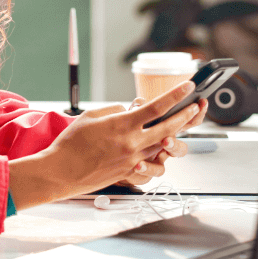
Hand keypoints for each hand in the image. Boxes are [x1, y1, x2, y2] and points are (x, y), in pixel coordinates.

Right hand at [8, 82, 207, 206]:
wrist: (62, 171)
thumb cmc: (71, 143)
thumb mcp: (91, 116)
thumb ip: (115, 111)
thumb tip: (130, 111)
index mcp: (123, 125)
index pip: (157, 107)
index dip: (176, 95)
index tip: (187, 86)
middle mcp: (132, 143)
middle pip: (169, 127)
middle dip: (186, 116)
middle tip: (195, 107)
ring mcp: (132, 159)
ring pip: (162, 146)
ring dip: (172, 135)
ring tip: (176, 128)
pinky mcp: (128, 173)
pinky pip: (150, 165)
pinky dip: (155, 158)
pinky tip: (156, 153)